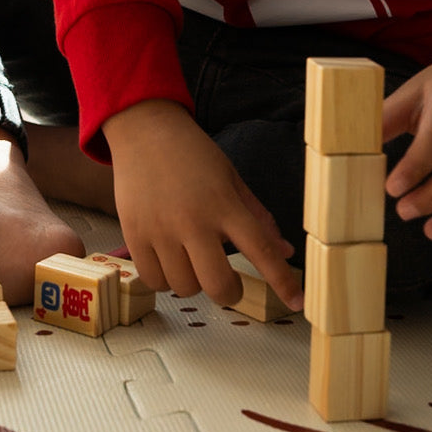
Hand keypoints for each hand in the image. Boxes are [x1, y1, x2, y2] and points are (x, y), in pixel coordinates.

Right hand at [103, 100, 301, 309]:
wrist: (144, 130)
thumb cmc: (191, 154)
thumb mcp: (231, 178)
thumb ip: (257, 217)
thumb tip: (284, 251)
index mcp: (224, 204)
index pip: (261, 250)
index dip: (282, 281)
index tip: (297, 302)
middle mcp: (193, 221)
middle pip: (218, 284)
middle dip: (230, 292)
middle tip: (228, 282)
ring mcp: (160, 230)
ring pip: (184, 287)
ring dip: (194, 284)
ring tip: (191, 263)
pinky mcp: (134, 234)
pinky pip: (153, 280)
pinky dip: (165, 280)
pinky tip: (169, 264)